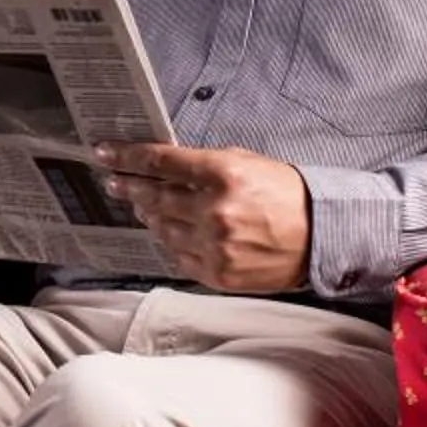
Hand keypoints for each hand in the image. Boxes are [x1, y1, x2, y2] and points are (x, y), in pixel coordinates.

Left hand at [95, 143, 311, 292]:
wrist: (322, 236)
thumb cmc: (286, 195)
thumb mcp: (247, 163)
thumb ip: (203, 165)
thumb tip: (163, 165)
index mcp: (223, 175)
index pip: (160, 162)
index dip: (127, 156)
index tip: (105, 153)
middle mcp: (214, 211)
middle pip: (154, 197)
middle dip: (131, 187)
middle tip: (117, 182)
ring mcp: (214, 246)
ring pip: (162, 229)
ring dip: (150, 216)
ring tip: (145, 207)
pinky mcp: (217, 273)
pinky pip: (178, 256)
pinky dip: (171, 242)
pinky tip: (171, 232)